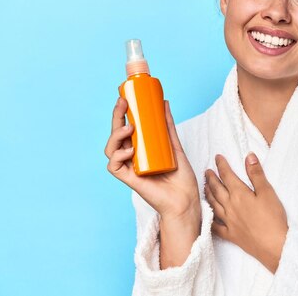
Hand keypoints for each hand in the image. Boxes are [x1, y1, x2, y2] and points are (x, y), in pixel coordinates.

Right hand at [104, 97, 200, 223]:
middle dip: (116, 117)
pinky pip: (114, 166)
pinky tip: (129, 150)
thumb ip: (168, 126)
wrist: (186, 199)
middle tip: (122, 103)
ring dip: (116, 135)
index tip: (125, 98)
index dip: (122, 113)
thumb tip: (164, 102)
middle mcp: (132, 157)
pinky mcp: (130, 179)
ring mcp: (130, 168)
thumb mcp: (174, 145)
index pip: (126, 128)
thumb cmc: (181, 177)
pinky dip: (118, 156)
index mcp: (140, 148)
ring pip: (111, 149)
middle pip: (116, 135)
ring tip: (130, 128)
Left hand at [204, 153, 287, 272]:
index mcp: (239, 194)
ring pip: (214, 204)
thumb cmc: (273, 218)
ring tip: (204, 187)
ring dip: (208, 194)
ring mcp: (228, 221)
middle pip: (217, 189)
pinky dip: (210, 219)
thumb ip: (256, 174)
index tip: (217, 157)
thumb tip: (248, 156)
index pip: (227, 175)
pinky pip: (215, 226)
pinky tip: (207, 216)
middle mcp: (230, 206)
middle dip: (211, 178)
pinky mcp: (231, 235)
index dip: (221, 165)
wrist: (274, 245)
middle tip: (207, 171)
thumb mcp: (267, 192)